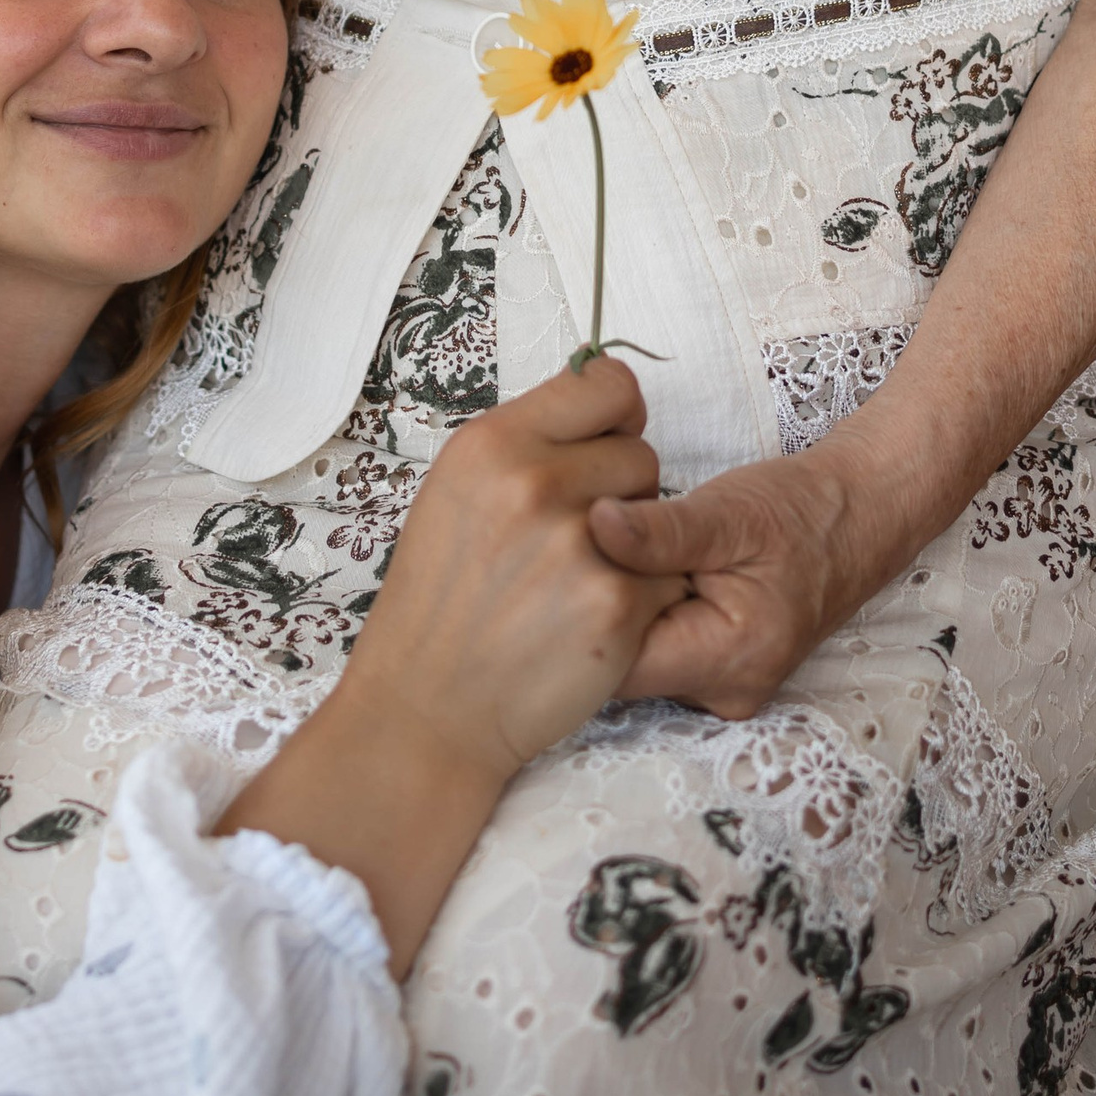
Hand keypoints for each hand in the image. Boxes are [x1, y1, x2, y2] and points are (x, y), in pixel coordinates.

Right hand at [219, 359, 679, 973]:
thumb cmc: (439, 604)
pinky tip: (589, 627)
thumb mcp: (456, 496)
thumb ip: (525, 448)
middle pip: (641, 454)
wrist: (426, 712)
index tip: (601, 452)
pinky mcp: (616, 605)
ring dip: (639, 550)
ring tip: (575, 587)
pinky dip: (643, 605)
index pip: (607, 383)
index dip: (615, 420)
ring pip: (664, 517)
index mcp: (491, 443)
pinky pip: (669, 580)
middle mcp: (533, 482)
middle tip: (571, 545)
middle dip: (624, 495)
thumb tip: (599, 408)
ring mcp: (579, 544)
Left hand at [590, 435, 893, 720]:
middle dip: (592, 611)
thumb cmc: (798, 511)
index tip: (562, 558)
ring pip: (631, 660)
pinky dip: (637, 614)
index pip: (616, 662)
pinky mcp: (711, 672)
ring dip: (613, 612)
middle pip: (618, 668)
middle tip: (580, 549)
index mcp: (731, 658)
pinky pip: (653, 652)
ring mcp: (718, 688)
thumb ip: (661, 530)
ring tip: (614, 557)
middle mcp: (724, 691)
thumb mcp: (729, 511)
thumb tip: (594, 525)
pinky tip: (636, 574)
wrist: (853, 519)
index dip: (578, 611)